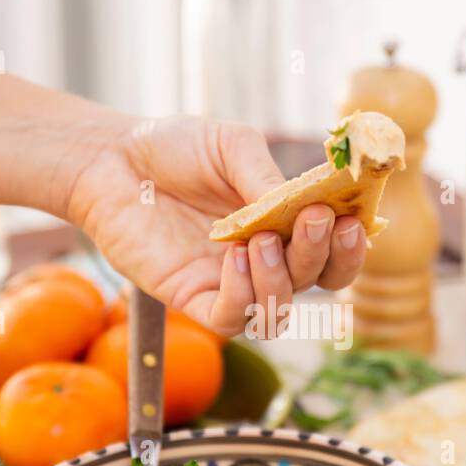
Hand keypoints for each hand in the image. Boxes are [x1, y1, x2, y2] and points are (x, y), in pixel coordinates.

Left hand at [67, 115, 366, 336]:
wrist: (112, 159)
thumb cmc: (173, 148)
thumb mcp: (231, 146)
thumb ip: (266, 177)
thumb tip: (303, 207)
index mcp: (285, 224)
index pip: (334, 251)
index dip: (351, 244)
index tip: (353, 220)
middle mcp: (265, 259)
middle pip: (317, 283)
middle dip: (325, 257)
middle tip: (316, 220)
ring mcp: (230, 282)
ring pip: (278, 310)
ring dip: (281, 279)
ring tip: (260, 238)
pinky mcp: (191, 299)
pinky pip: (231, 320)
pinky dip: (241, 295)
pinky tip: (234, 257)